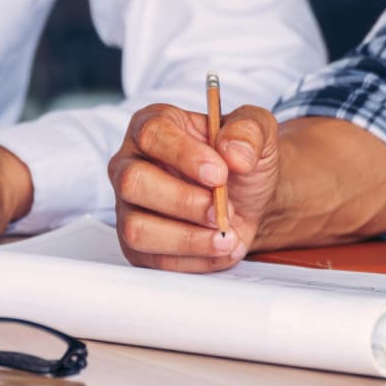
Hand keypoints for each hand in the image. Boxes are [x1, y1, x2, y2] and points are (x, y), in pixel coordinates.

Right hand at [109, 103, 279, 271]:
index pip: (151, 134)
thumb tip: (233, 152)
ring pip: (136, 228)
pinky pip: (153, 259)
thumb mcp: (257, 131)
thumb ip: (249, 131)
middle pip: (133, 182)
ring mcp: (128, 206)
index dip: (184, 155)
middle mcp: (130, 164)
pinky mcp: (136, 244)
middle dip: (183, 202)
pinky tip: (220, 247)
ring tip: (226, 235)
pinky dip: (194, 260)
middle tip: (221, 210)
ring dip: (187, 238)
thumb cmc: (239, 161)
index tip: (219, 174)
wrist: (247, 198)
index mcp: (152, 125)